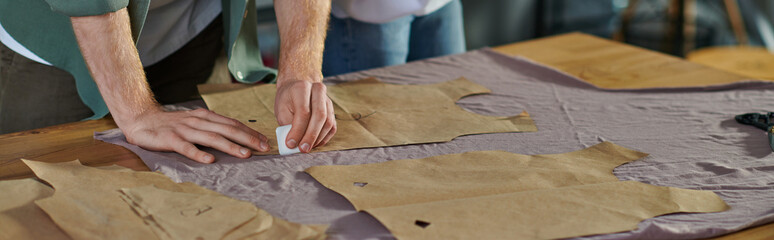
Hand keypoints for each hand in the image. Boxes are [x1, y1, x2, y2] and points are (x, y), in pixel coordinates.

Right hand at [122, 108, 269, 162]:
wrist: (142, 119)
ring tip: (245, 154)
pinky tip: (210, 160)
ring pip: (211, 138)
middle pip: (227, 130)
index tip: (264, 141)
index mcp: (206, 117)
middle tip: (262, 148)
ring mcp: (184, 130)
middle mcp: (198, 122)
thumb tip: (236, 136)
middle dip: (247, 139)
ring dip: (230, 146)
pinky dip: (199, 154)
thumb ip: (212, 127)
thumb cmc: (172, 124)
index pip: (232, 124)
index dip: (249, 132)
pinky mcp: (171, 139)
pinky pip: (186, 148)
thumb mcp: (195, 122)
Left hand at [274, 80, 336, 152]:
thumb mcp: (281, 110)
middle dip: (311, 136)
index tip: (290, 144)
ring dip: (317, 138)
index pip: (304, 112)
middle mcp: (318, 91)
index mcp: (302, 87)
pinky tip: (314, 143)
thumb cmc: (287, 101)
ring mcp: (328, 100)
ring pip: (328, 122)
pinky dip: (324, 138)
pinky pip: (332, 127)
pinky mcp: (332, 110)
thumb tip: (294, 144)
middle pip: (320, 116)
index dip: (298, 130)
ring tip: (306, 147)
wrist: (296, 88)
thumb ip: (287, 125)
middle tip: (302, 149)